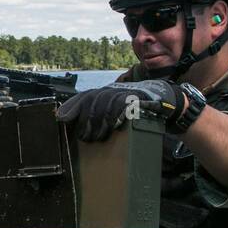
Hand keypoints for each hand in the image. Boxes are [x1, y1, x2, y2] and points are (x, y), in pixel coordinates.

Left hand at [55, 79, 181, 141]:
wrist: (167, 104)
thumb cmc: (138, 114)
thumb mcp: (118, 116)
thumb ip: (101, 120)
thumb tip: (81, 134)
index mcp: (106, 94)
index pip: (84, 97)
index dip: (71, 106)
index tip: (60, 118)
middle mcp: (113, 90)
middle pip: (92, 99)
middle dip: (86, 119)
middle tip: (84, 137)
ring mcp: (126, 92)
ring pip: (106, 101)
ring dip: (99, 120)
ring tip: (98, 137)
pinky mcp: (138, 97)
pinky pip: (124, 103)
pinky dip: (117, 113)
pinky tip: (114, 125)